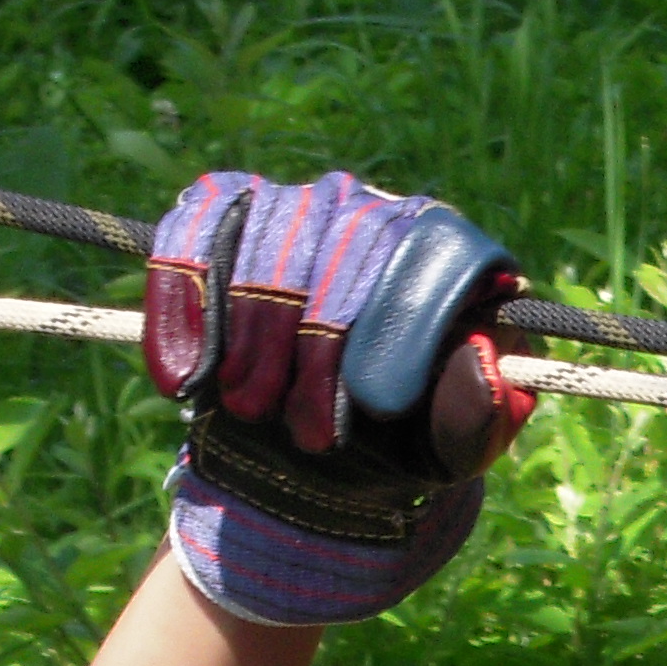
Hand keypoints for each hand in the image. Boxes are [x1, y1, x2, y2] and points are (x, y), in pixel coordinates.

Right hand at [141, 170, 535, 625]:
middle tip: (313, 438)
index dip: (408, 323)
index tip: (382, 402)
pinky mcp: (229, 216)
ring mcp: (301, 205)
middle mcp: (378, 212)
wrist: (318, 460)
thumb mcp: (452, 448)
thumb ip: (481, 412)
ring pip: (272, 240)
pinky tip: (186, 380)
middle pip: (350, 241)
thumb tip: (482, 354)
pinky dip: (185, 307)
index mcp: (450, 255)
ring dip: (256, 336)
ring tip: (254, 413)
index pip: (438, 251)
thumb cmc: (400, 443)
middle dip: (322, 346)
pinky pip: (198, 235)